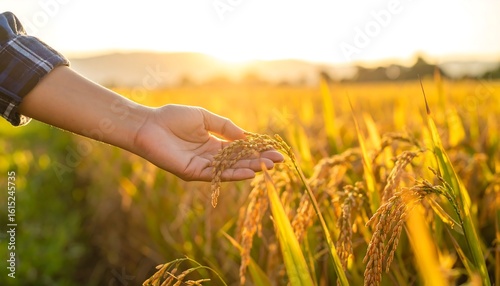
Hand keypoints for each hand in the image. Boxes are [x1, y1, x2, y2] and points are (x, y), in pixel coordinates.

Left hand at [133, 104, 283, 180]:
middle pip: (239, 161)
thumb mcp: (205, 117)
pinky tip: (248, 172)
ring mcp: (202, 166)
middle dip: (259, 161)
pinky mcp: (193, 172)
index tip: (275, 150)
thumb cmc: (172, 117)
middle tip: (278, 161)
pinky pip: (216, 175)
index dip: (257, 150)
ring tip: (267, 166)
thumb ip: (225, 126)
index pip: (240, 150)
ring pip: (230, 169)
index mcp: (213, 144)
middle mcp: (210, 157)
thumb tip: (247, 136)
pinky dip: (232, 174)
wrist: (148, 124)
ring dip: (250, 168)